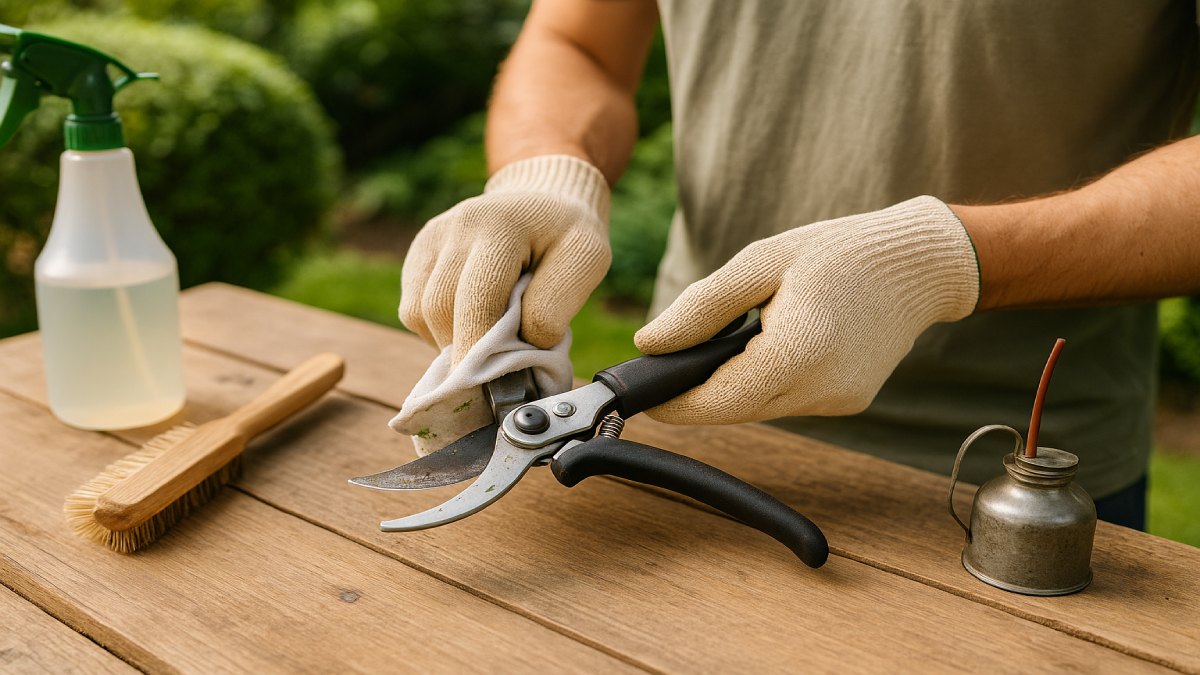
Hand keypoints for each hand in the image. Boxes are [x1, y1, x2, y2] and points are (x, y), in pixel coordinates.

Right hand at [400, 155, 610, 360]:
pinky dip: (438, 329)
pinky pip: (413, 308)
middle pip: (439, 309)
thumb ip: (555, 304)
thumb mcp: (587, 260)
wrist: (543, 199)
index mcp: (500, 225)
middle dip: (464, 352)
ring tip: (487, 344)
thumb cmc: (567, 235)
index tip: (491, 390)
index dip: (479, 349)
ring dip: (450, 342)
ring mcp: (431, 237)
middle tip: (491, 379)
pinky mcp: (418, 253)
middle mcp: (456, 226)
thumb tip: (523, 346)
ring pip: (420, 313)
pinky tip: (469, 323)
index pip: (477, 299)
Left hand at [633, 196, 979, 424]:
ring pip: (760, 407)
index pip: (718, 401)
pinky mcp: (849, 402)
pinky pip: (789, 400)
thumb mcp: (763, 262)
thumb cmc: (841, 251)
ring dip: (735, 384)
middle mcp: (821, 389)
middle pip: (735, 410)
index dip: (675, 403)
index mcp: (798, 352)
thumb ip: (703, 306)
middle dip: (699, 393)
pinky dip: (769, 379)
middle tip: (671, 365)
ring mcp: (839, 401)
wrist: (922, 265)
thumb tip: (650, 344)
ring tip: (732, 339)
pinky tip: (775, 344)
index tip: (645, 394)